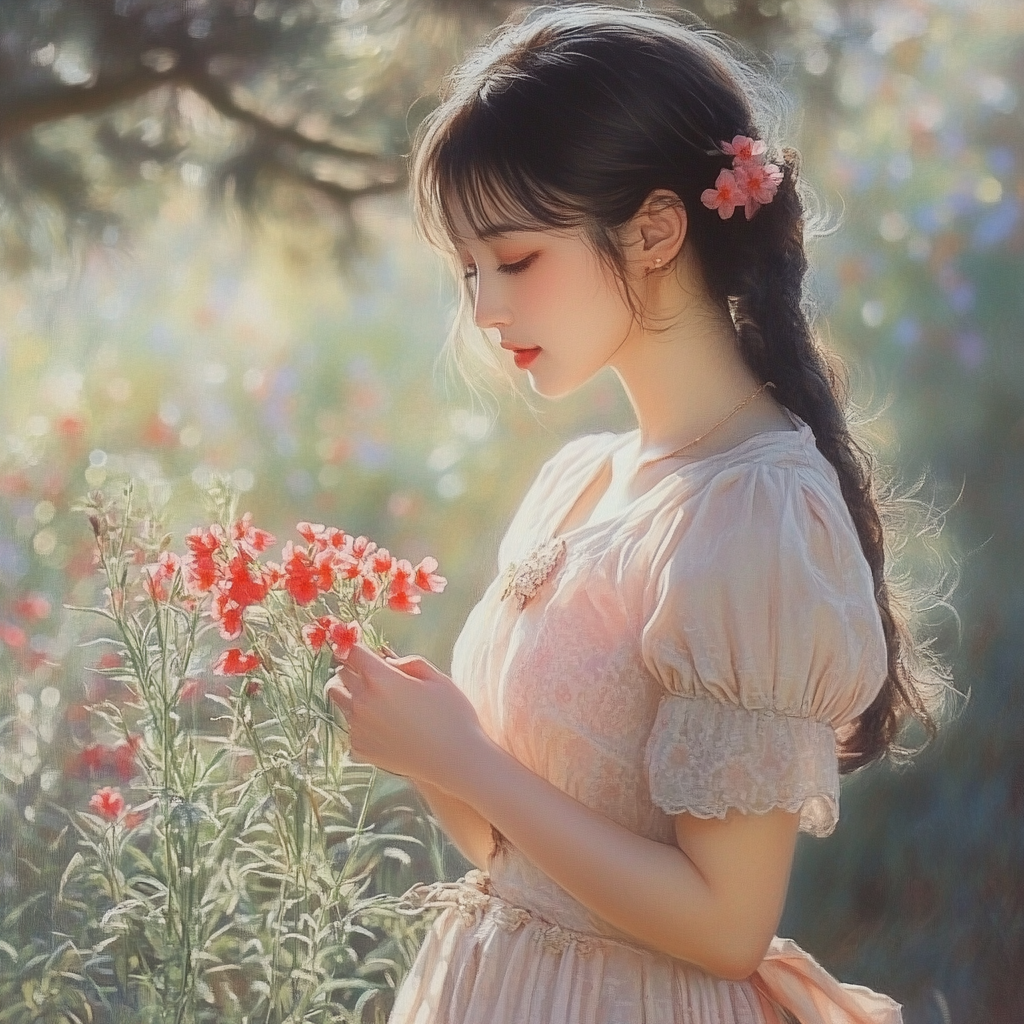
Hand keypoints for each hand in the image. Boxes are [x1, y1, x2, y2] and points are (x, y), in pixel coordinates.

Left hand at [324, 642, 486, 794]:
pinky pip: (349, 725)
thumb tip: (386, 661)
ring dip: (350, 692)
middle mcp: (363, 701)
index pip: (352, 651)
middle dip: (354, 669)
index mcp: (380, 678)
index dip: (357, 648)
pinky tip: (384, 726)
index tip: (364, 651)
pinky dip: (360, 720)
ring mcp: (358, 726)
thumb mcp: (436, 677)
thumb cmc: (451, 715)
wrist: (454, 760)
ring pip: (337, 698)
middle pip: (339, 673)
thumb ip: (407, 662)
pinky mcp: (359, 747)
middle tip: (373, 675)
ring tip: (374, 698)